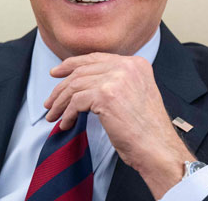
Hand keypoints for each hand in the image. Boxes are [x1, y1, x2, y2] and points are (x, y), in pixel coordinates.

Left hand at [43, 52, 193, 197]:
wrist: (157, 148)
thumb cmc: (147, 130)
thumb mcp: (136, 94)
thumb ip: (118, 81)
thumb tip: (84, 82)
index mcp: (136, 63)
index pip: (96, 58)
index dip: (72, 64)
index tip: (57, 72)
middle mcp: (127, 66)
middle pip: (82, 70)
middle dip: (61, 86)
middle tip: (50, 101)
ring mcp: (116, 79)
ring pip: (75, 85)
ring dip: (61, 102)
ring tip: (53, 115)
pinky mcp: (105, 95)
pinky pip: (76, 102)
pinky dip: (67, 114)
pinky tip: (66, 124)